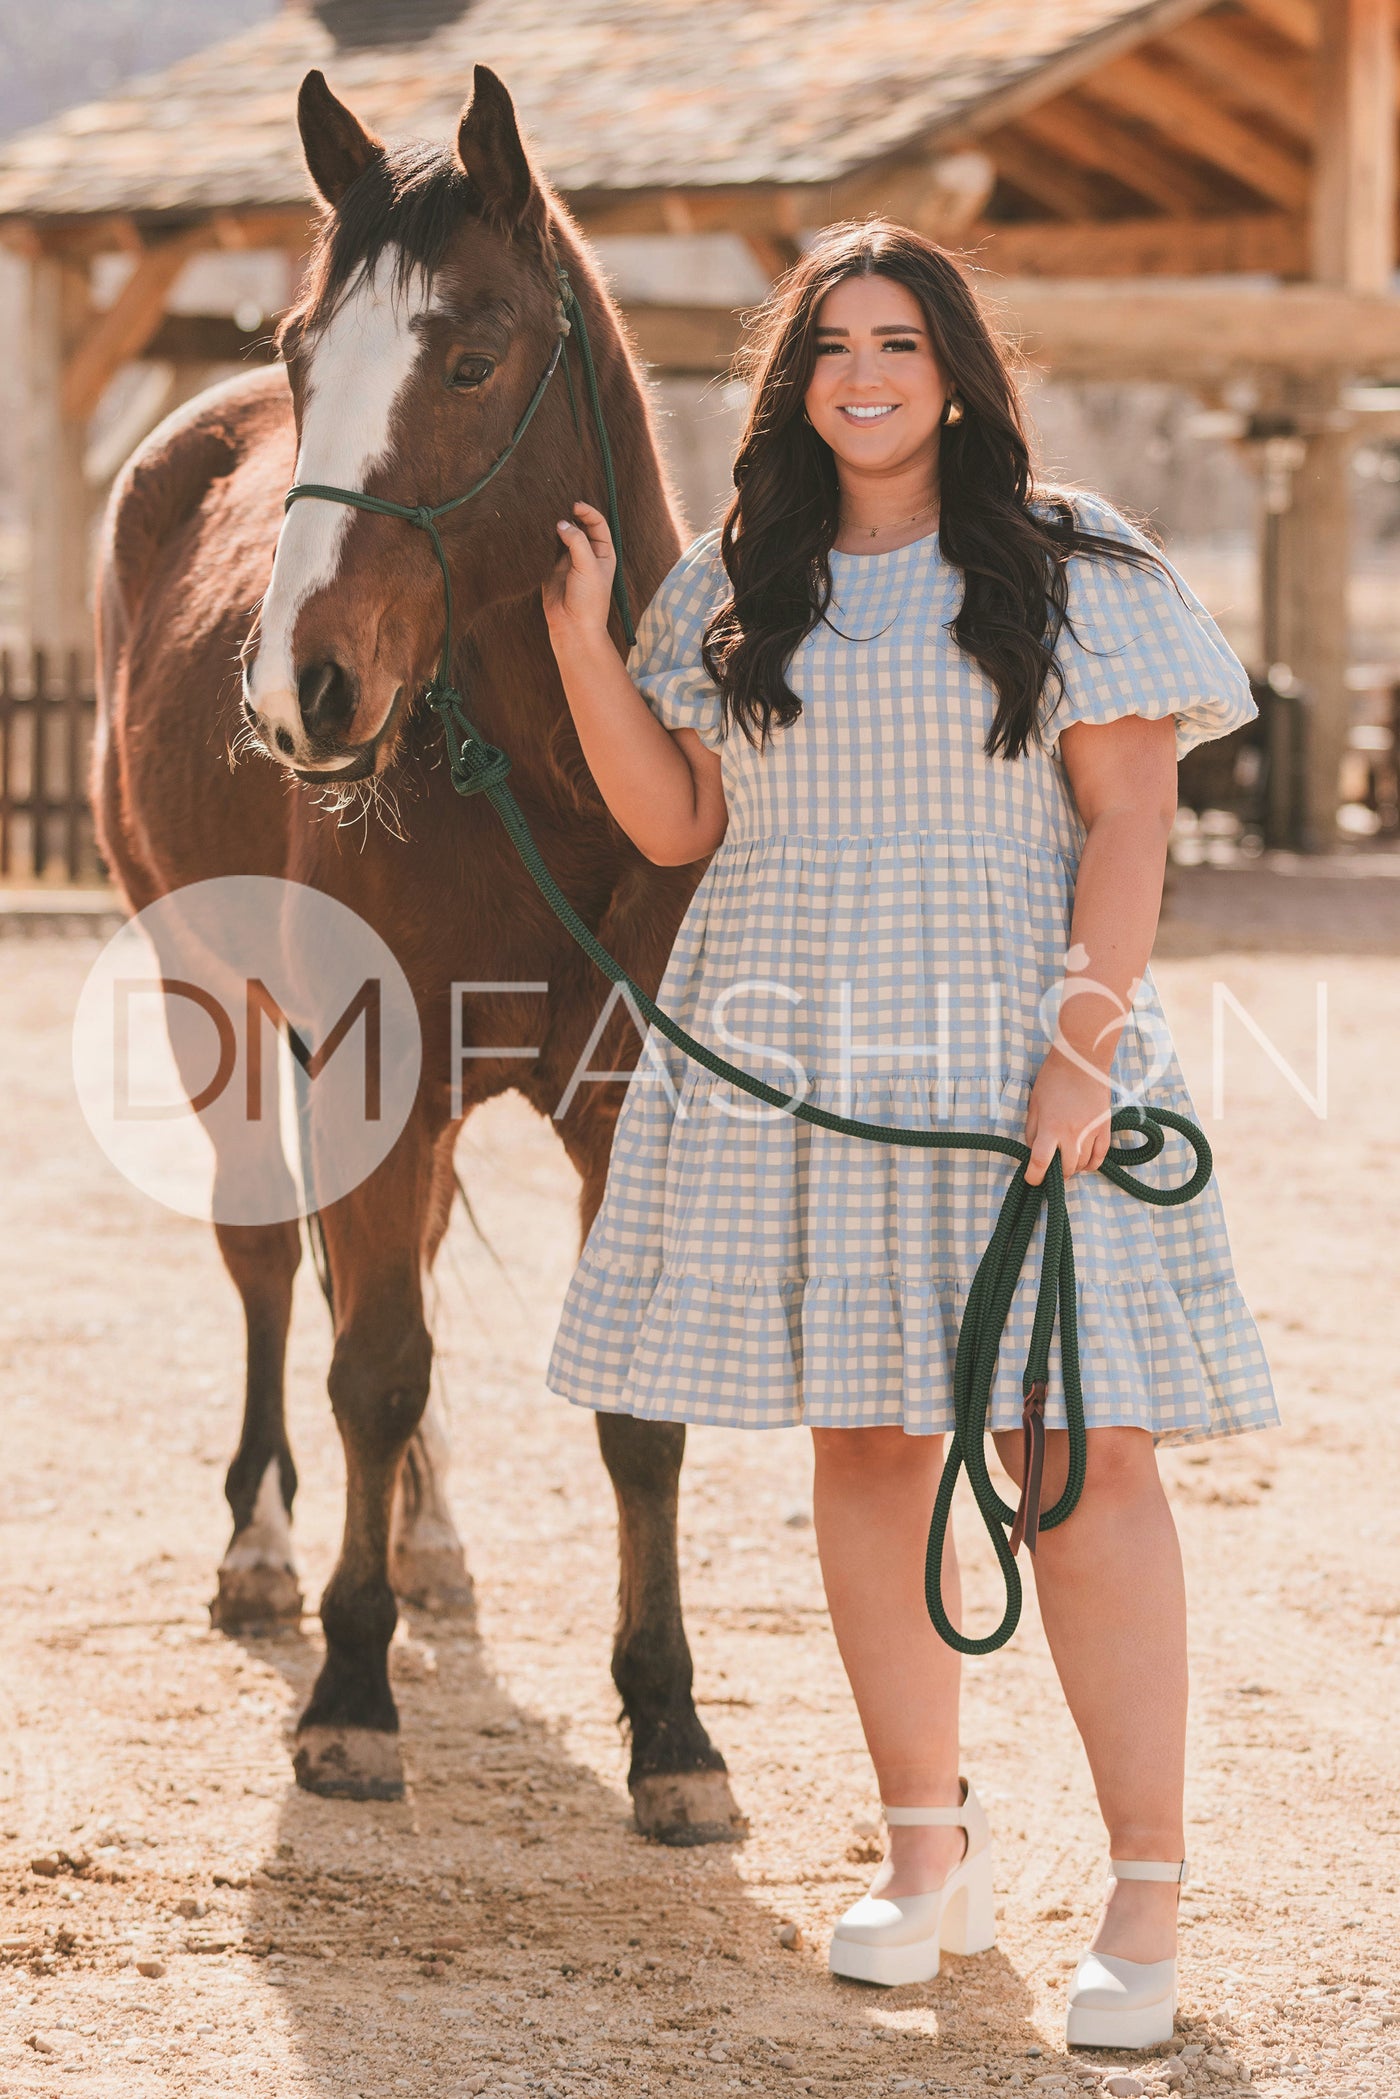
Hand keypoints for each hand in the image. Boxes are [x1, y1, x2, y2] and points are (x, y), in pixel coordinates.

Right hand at [542, 499, 616, 645]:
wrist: (573, 627)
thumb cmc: (589, 600)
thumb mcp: (588, 567)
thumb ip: (576, 542)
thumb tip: (562, 523)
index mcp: (602, 553)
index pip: (597, 524)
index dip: (587, 512)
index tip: (574, 505)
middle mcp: (586, 554)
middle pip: (578, 526)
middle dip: (569, 515)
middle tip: (556, 505)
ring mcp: (568, 561)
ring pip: (561, 536)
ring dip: (554, 527)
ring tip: (545, 515)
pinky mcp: (551, 569)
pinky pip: (546, 549)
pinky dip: (542, 540)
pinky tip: (536, 532)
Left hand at [1023, 1045, 1112, 1186]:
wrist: (1082, 1061)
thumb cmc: (1053, 1079)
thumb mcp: (1034, 1104)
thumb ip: (1032, 1131)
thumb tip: (1034, 1150)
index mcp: (1051, 1128)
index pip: (1041, 1162)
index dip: (1034, 1176)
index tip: (1032, 1179)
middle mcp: (1072, 1134)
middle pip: (1066, 1168)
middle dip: (1057, 1175)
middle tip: (1051, 1172)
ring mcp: (1091, 1132)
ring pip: (1084, 1164)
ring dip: (1074, 1169)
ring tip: (1067, 1165)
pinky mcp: (1105, 1127)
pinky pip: (1101, 1155)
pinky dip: (1092, 1164)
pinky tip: (1085, 1163)